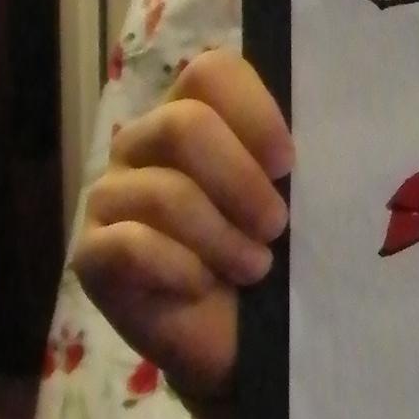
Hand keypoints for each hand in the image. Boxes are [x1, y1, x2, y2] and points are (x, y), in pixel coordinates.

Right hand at [71, 50, 291, 418]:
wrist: (239, 345)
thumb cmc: (273, 263)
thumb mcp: (295, 206)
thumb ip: (293, 165)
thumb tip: (326, 135)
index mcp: (196, 115)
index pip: (211, 73)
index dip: (254, 113)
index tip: (289, 165)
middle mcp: (145, 144)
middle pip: (183, 125)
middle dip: (241, 182)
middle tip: (276, 228)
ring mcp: (112, 197)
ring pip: (163, 192)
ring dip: (222, 238)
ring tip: (253, 270)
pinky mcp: (91, 253)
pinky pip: (129, 245)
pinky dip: (178, 269)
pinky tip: (199, 288)